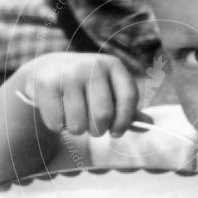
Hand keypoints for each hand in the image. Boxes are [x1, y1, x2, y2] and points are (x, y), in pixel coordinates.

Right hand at [15, 52, 141, 137]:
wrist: (47, 69)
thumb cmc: (86, 86)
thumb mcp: (108, 90)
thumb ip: (127, 109)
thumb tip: (149, 125)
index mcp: (113, 65)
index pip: (129, 98)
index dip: (125, 121)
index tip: (116, 132)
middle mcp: (92, 65)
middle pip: (103, 115)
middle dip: (98, 130)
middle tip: (92, 128)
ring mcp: (68, 73)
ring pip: (79, 124)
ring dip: (77, 130)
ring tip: (74, 119)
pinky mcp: (47, 83)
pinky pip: (57, 123)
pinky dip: (58, 126)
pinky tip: (58, 113)